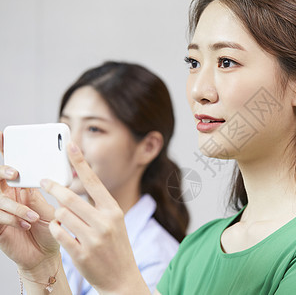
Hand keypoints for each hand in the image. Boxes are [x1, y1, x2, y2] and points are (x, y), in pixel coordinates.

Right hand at [0, 131, 58, 270]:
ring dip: (15, 205)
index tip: (3, 135)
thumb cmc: (50, 228)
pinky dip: (12, 218)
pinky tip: (26, 224)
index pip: (9, 165)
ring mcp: (0, 210)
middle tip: (16, 173)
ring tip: (32, 216)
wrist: (45, 255)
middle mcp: (7, 196)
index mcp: (20, 187)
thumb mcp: (53, 206)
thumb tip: (54, 175)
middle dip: (3, 171)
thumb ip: (51, 192)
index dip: (3, 149)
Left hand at [42, 142, 148, 294]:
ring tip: (62, 218)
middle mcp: (105, 222)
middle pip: (70, 197)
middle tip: (44, 181)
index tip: (70, 146)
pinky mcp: (81, 253)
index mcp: (114, 210)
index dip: (81, 162)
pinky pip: (57, 232)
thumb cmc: (116, 248)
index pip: (94, 181)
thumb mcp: (115, 222)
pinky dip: (54, 228)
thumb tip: (75, 190)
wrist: (122, 279)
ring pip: (61, 214)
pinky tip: (60, 230)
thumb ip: (98, 206)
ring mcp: (93, 238)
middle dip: (54, 187)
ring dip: (57, 213)